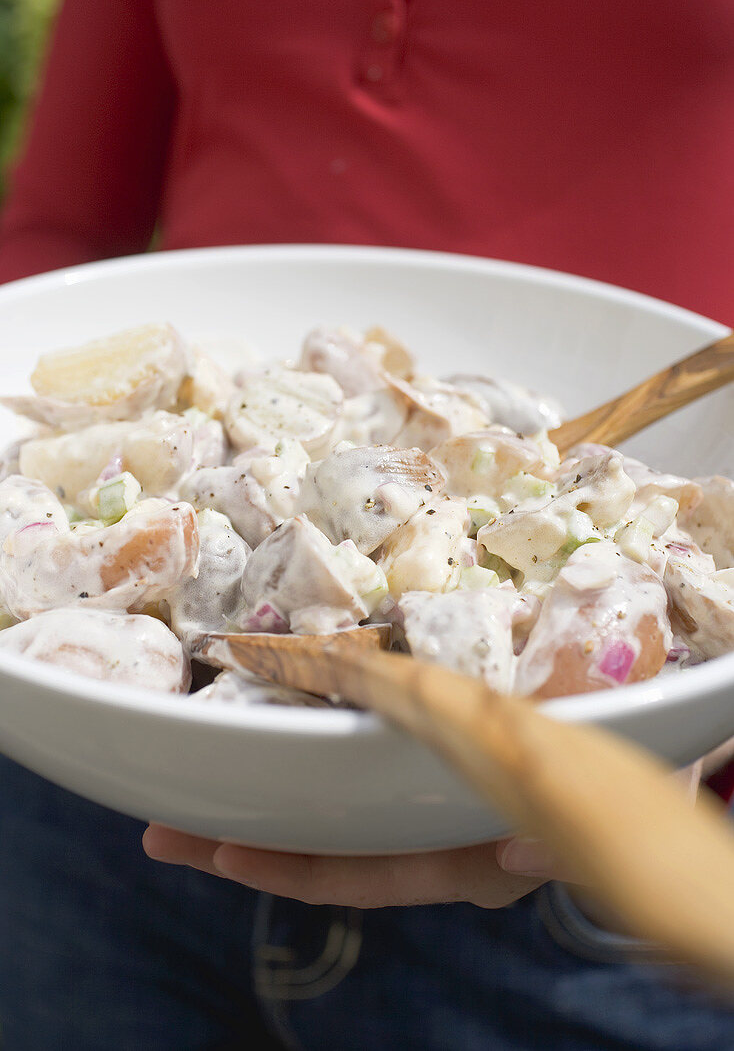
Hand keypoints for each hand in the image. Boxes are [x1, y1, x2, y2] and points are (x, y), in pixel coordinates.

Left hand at [142, 761, 706, 909]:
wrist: (637, 750)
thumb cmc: (611, 790)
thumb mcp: (588, 825)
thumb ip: (555, 853)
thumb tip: (516, 864)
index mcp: (458, 862)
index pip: (360, 877)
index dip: (289, 871)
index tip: (220, 856)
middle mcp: (430, 834)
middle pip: (324, 847)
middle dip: (244, 841)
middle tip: (162, 829)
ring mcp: (428, 797)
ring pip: (334, 802)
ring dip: (267, 784)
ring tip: (191, 766)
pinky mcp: (435, 751)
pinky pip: (364, 751)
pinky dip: (315, 733)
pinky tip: (276, 709)